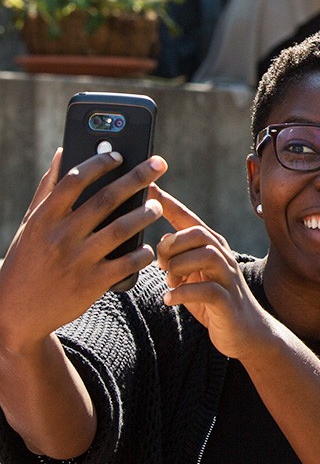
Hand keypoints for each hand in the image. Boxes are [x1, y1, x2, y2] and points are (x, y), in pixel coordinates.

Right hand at [0, 150, 166, 352]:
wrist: (16, 312)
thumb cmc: (28, 259)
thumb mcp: (30, 224)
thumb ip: (48, 188)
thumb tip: (64, 151)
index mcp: (44, 218)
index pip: (74, 181)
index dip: (99, 164)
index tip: (120, 154)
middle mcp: (61, 236)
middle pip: (105, 200)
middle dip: (136, 178)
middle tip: (159, 164)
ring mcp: (77, 260)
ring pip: (120, 230)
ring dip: (144, 214)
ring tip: (157, 205)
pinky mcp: (91, 283)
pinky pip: (125, 264)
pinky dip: (141, 253)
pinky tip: (149, 247)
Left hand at [154, 186, 265, 361]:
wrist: (246, 332)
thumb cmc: (214, 302)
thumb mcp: (193, 277)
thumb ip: (178, 258)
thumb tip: (163, 240)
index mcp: (211, 247)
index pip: (187, 218)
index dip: (167, 203)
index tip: (147, 187)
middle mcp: (222, 256)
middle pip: (197, 232)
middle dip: (172, 245)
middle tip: (162, 264)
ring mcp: (227, 277)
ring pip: (205, 254)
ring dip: (179, 267)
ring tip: (169, 281)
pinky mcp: (227, 301)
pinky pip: (206, 289)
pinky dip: (182, 293)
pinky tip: (169, 299)